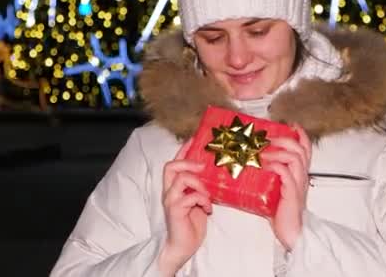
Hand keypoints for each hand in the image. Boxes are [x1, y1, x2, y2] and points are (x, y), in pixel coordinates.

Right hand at [159, 138, 211, 273]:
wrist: (183, 246)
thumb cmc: (191, 224)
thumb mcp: (199, 200)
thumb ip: (201, 187)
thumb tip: (216, 174)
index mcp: (174, 187)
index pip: (174, 163)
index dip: (183, 150)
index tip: (195, 138)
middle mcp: (169, 191)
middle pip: (171, 166)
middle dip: (189, 162)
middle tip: (203, 167)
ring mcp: (171, 200)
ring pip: (182, 179)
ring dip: (200, 185)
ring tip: (208, 196)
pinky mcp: (176, 211)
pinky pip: (191, 196)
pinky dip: (203, 200)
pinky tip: (208, 209)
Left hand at [260, 124, 311, 250]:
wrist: (291, 232)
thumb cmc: (281, 212)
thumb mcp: (276, 188)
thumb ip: (269, 176)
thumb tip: (250, 164)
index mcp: (300, 174)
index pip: (306, 149)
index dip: (300, 135)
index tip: (291, 125)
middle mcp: (301, 176)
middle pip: (300, 149)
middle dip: (284, 139)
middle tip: (269, 139)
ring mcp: (297, 184)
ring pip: (295, 158)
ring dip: (278, 151)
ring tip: (264, 152)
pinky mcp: (291, 193)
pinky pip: (286, 174)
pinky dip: (276, 166)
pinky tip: (266, 165)